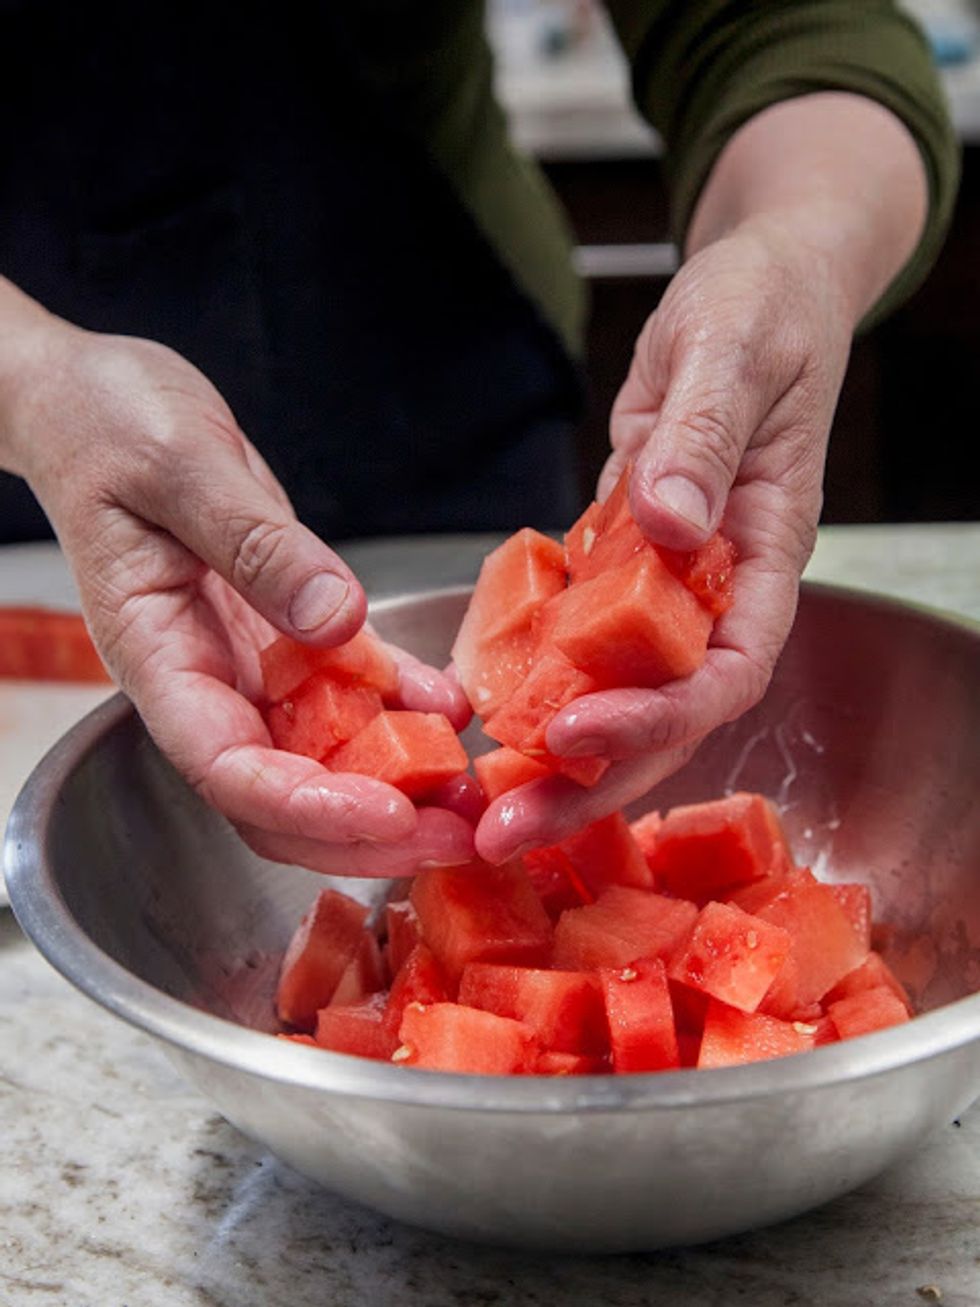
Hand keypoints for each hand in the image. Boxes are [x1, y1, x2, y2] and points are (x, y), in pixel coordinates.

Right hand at [2, 319, 472, 874]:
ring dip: (398, 783)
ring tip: (475, 795)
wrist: (97, 401)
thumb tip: (333, 618)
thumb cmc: (109, 425)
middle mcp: (206, 679)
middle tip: (455, 836)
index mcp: (157, 658)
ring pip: (322, 756)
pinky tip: (453, 703)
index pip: (227, 770)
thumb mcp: (178, 468)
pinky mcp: (287, 628)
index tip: (388, 813)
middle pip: (281, 793)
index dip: (308, 807)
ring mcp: (249, 661)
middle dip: (366, 828)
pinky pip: (351, 683)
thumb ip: (253, 545)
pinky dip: (403, 701)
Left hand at [475, 217, 852, 859]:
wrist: (750, 292)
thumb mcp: (734, 351)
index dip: (660, 716)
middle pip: (664, 717)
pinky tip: (476, 715)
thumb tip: (674, 525)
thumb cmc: (762, 309)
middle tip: (506, 833)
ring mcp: (664, 584)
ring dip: (554, 757)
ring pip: (616, 692)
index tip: (581, 732)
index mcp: (764, 555)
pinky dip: (534, 680)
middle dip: (591, 781)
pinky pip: (577, 637)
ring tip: (481, 808)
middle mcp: (715, 590)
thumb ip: (705, 439)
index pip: (726, 672)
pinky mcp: (618, 563)